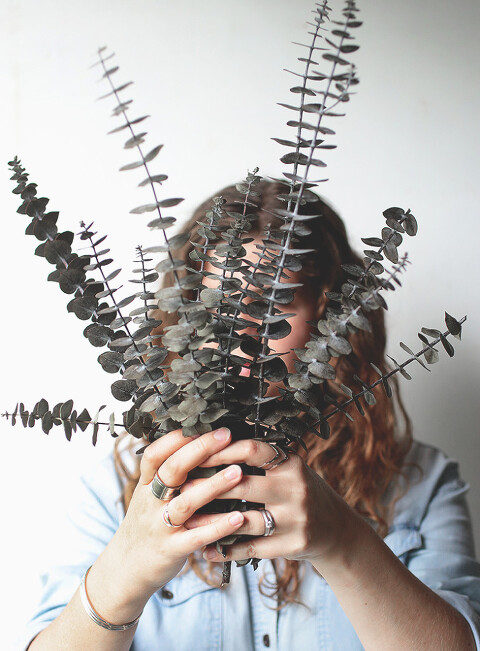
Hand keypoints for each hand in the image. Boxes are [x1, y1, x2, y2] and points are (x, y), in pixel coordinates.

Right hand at [87, 427, 245, 621]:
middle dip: (199, 450)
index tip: (202, 423)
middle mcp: (150, 503)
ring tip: (238, 472)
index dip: (176, 438)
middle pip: (172, 471)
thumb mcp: (147, 496)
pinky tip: (239, 517)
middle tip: (226, 435)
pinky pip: (197, 537)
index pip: (155, 454)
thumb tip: (193, 441)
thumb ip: (165, 474)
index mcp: (145, 485)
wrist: (124, 571)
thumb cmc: (145, 525)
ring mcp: (160, 527)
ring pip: (186, 503)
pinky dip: (218, 527)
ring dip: (213, 486)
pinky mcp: (172, 550)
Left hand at [184, 438, 356, 566]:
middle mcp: (295, 489)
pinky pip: (252, 548)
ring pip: (243, 519)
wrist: (336, 529)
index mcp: (291, 464)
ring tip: (186, 520)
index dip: (221, 450)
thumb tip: (217, 439)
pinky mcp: (292, 545)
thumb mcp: (290, 468)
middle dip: (208, 485)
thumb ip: (261, 457)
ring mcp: (295, 519)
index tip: (195, 453)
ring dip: (211, 521)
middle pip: (243, 484)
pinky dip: (227, 550)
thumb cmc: (300, 491)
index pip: (252, 449)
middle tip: (182, 486)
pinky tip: (208, 550)